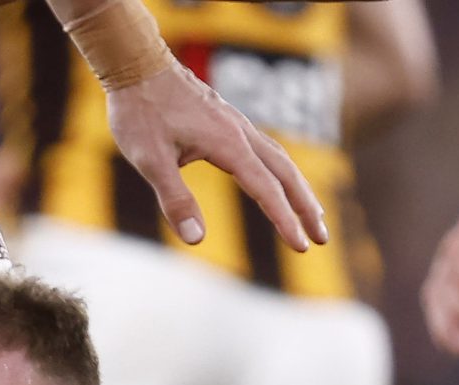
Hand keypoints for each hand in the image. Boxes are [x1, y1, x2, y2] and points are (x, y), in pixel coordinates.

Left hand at [105, 62, 325, 250]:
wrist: (137, 63)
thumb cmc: (140, 111)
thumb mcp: (150, 161)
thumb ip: (175, 200)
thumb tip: (196, 239)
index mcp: (228, 144)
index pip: (266, 190)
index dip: (285, 221)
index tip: (301, 247)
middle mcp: (240, 132)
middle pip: (286, 173)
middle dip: (306, 207)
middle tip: (322, 238)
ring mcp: (237, 124)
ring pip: (280, 159)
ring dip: (299, 189)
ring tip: (314, 215)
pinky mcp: (228, 121)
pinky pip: (266, 149)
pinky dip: (281, 171)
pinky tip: (279, 182)